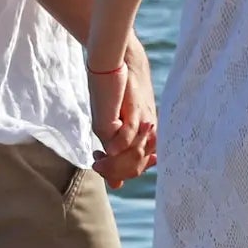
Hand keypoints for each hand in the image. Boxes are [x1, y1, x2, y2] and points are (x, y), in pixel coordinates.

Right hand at [89, 36, 157, 185]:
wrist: (118, 62)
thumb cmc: (115, 93)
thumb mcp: (113, 126)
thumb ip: (116, 152)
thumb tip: (118, 185)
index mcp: (147, 135)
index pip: (140, 167)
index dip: (123, 173)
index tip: (102, 167)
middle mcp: (149, 131)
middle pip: (138, 165)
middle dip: (116, 170)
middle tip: (97, 164)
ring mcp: (143, 122)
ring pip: (134, 155)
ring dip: (114, 162)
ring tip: (98, 158)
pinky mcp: (135, 112)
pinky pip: (129, 137)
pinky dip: (117, 147)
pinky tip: (104, 151)